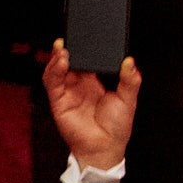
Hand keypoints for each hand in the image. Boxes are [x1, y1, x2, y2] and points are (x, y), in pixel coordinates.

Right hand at [41, 40, 139, 169]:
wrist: (105, 148)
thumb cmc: (116, 128)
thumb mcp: (128, 99)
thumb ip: (130, 80)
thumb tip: (131, 61)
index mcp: (94, 82)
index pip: (86, 59)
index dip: (84, 47)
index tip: (86, 34)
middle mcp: (79, 84)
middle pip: (69, 60)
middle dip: (69, 47)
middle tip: (72, 35)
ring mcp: (67, 91)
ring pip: (57, 68)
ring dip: (58, 56)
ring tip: (64, 47)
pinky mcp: (58, 100)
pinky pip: (52, 82)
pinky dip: (54, 69)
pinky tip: (61, 61)